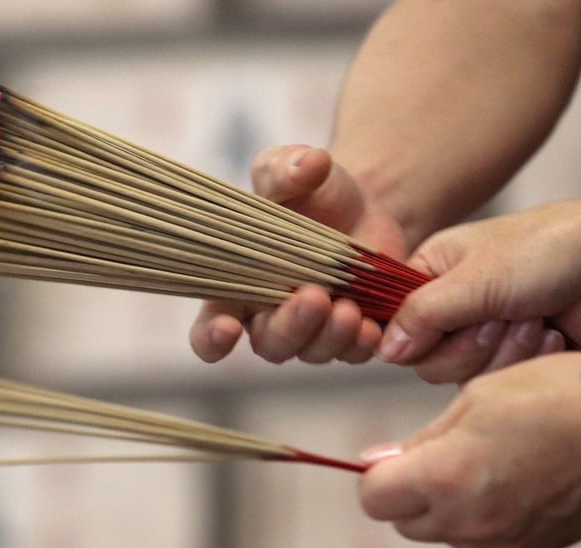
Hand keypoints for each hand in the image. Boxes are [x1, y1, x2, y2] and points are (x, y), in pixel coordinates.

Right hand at [189, 145, 406, 363]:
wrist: (363, 205)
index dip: (211, 339)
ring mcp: (311, 332)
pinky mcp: (351, 334)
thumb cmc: (309, 192)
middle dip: (290, 327)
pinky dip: (362, 345)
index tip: (226, 330)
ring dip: (329, 337)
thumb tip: (310, 162)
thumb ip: (287, 167)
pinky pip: (354, 353)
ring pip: (312, 352)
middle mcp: (269, 318)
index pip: (209, 331)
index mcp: (236, 287)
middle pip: (269, 344)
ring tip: (349, 309)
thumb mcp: (290, 168)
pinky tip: (372, 327)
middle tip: (314, 297)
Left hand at [358, 352, 580, 547]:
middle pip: (405, 522)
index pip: (373, 498)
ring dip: (446, 503)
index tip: (394, 452)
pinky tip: (512, 474)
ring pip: (445, 532)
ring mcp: (504, 538)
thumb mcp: (474, 397)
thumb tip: (376, 461)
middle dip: (406, 491)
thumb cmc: (553, 395)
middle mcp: (470, 519)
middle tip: (437, 451)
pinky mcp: (532, 544)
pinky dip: (483, 512)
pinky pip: (486, 537)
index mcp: (446, 477)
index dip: (377, 473)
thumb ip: (422, 439)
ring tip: (482, 458)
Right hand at [376, 198, 580, 381]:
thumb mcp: (472, 279)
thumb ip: (421, 315)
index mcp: (431, 271)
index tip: (432, 336)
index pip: (394, 320)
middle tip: (497, 317)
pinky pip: (499, 379)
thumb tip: (385, 350)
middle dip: (470, 344)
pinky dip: (527, 358)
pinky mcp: (512, 355)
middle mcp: (451, 303)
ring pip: (464, 374)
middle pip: (429, 359)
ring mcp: (482, 331)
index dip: (409, 336)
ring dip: (504, 350)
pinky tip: (550, 332)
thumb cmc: (545, 251)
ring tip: (532, 318)